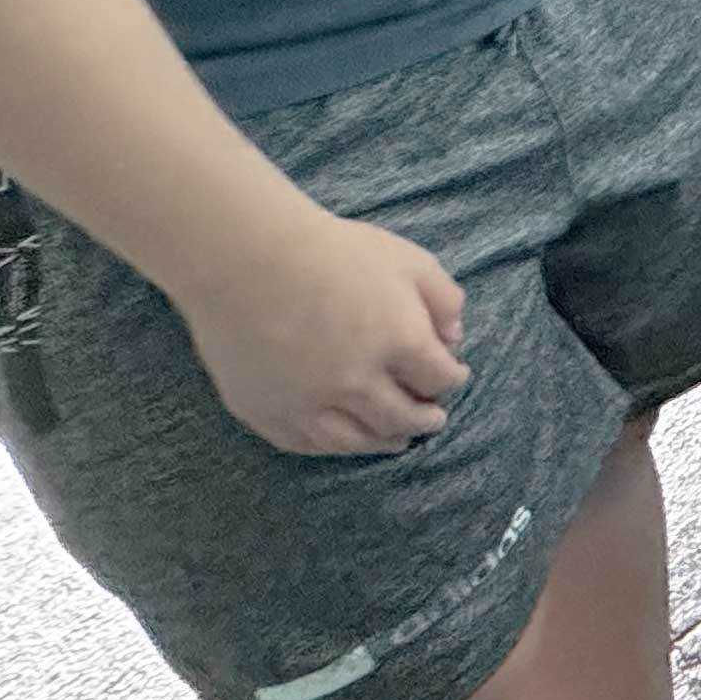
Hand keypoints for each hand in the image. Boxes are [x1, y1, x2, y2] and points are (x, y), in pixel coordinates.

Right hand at [179, 208, 470, 455]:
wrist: (246, 258)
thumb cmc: (332, 251)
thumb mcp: (408, 259)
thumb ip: (443, 299)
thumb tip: (453, 338)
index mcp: (399, 342)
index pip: (438, 378)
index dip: (452, 379)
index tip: (453, 375)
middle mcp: (357, 382)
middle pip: (401, 417)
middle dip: (424, 420)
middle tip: (433, 420)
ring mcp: (308, 402)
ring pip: (355, 440)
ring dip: (383, 442)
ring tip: (397, 442)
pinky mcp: (267, 411)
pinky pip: (305, 443)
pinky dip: (332, 448)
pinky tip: (343, 442)